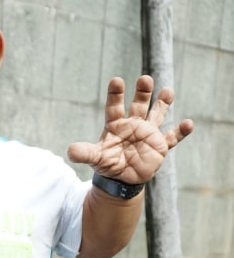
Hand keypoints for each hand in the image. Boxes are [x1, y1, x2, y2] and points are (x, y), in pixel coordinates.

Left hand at [66, 75, 193, 183]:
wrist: (122, 178)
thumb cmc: (108, 164)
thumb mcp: (95, 158)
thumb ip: (85, 153)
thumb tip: (70, 152)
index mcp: (116, 125)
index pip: (114, 106)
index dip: (116, 94)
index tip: (116, 80)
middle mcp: (133, 125)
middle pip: (138, 105)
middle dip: (142, 92)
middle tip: (145, 79)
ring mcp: (148, 134)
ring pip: (156, 115)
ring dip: (162, 104)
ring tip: (168, 91)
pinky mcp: (160, 146)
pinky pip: (172, 138)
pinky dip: (180, 132)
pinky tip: (189, 124)